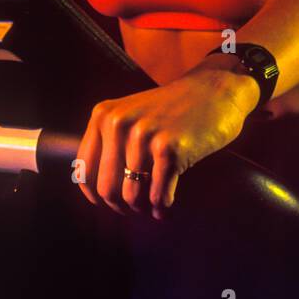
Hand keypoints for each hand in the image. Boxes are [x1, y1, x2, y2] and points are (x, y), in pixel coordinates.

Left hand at [73, 67, 259, 218]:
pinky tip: (165, 207)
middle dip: (120, 206)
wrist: (215, 90)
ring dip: (142, 207)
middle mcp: (119, 124)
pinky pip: (158, 195)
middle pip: (106, 188)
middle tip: (134, 209)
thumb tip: (96, 190)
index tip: (107, 203)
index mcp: (104, 115)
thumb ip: (110, 142)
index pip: (84, 169)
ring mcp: (144, 136)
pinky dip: (162, 206)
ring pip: (132, 195)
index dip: (94, 194)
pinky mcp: (170, 149)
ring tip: (151, 206)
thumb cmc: (173, 108)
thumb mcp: (131, 114)